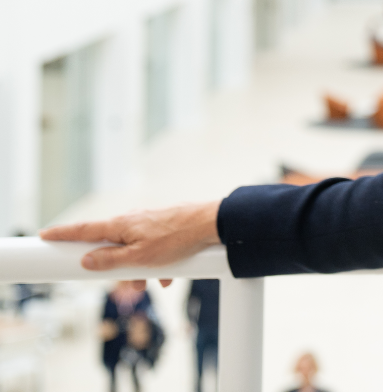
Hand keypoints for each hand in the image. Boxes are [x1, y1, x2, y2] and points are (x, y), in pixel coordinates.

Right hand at [40, 201, 221, 286]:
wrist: (211, 225)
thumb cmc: (175, 239)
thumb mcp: (139, 258)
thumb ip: (110, 261)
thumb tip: (86, 261)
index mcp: (120, 225)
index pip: (84, 229)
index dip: (63, 234)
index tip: (44, 235)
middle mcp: (131, 220)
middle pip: (109, 247)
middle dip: (115, 269)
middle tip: (129, 286)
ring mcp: (147, 223)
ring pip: (131, 251)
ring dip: (138, 270)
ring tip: (153, 283)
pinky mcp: (162, 228)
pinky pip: (149, 250)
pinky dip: (154, 264)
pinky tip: (168, 277)